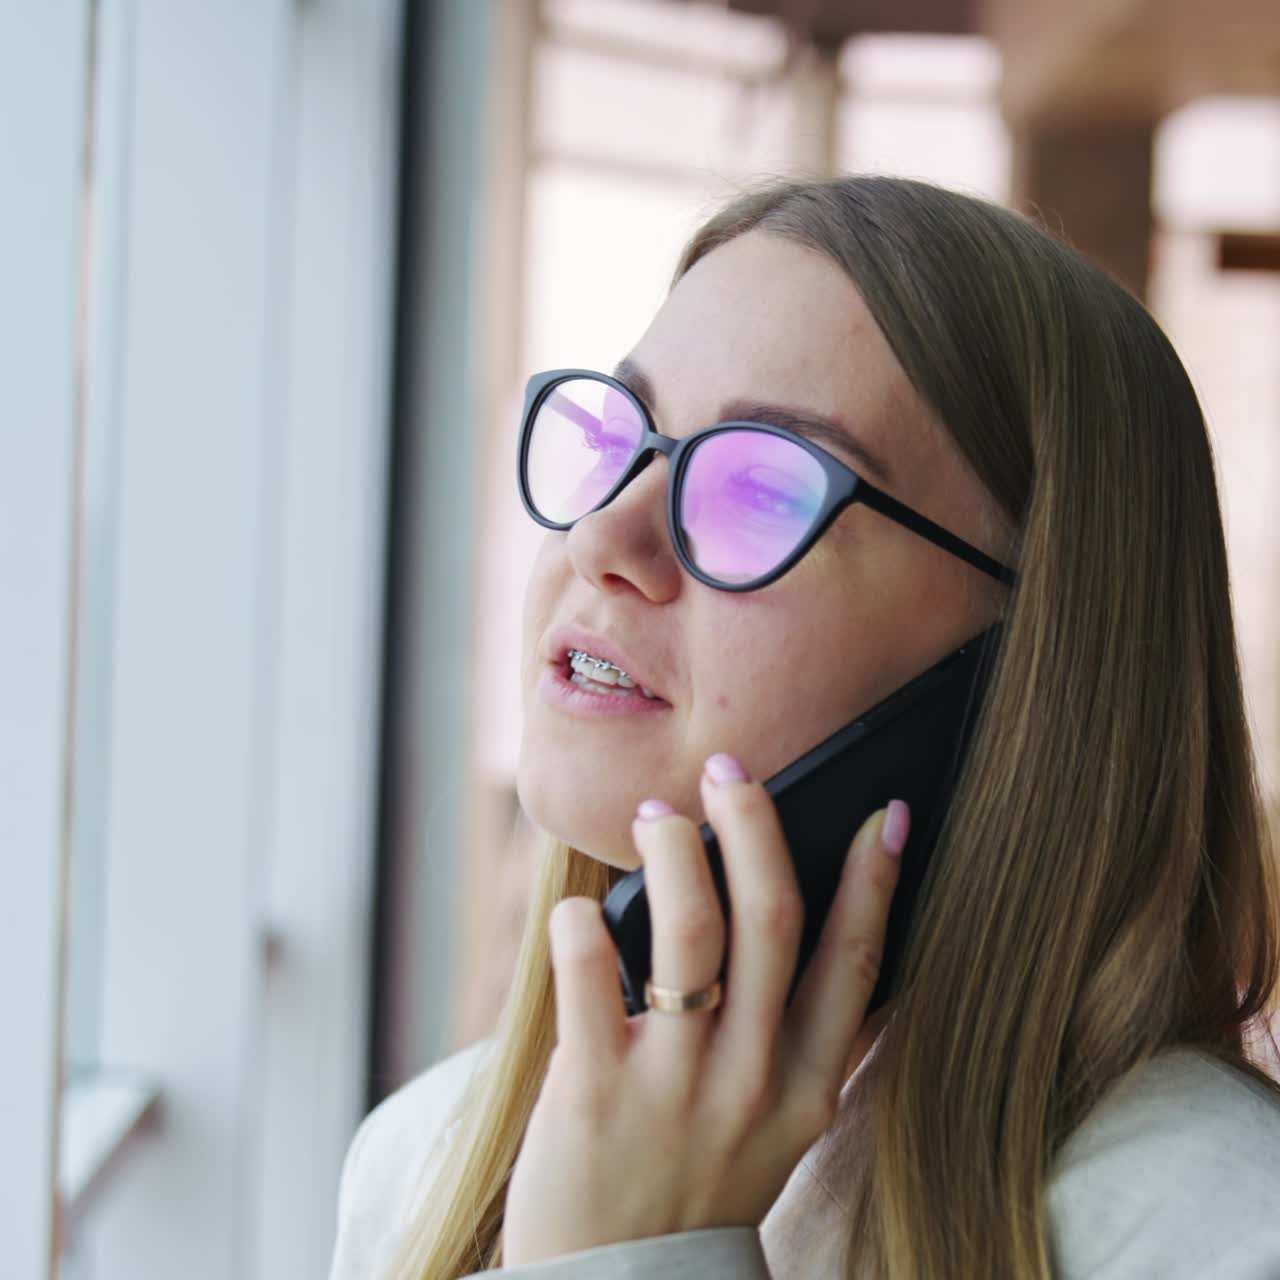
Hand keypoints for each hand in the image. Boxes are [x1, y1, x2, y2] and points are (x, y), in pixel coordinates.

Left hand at [502, 753, 907, 1265]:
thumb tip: (794, 922)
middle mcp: (751, 1080)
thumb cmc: (692, 1183)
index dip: (873, 880)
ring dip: (674, 853)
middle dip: (756, 826)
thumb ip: (788, 1036)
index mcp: (804, 1084)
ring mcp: (675, 1087)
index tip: (882, 813)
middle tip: (731, 772)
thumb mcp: (771, 1123)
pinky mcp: (595, 1092)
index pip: (853, 962)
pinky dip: (582, 925)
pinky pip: (590, 977)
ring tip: (657, 815)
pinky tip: (576, 907)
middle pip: (772, 919)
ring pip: (690, 933)